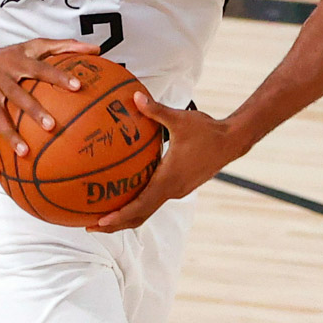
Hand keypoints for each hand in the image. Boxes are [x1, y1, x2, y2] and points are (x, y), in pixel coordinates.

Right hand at [0, 38, 97, 172]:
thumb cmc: (10, 57)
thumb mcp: (34, 46)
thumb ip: (65, 47)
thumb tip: (96, 49)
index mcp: (18, 63)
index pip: (41, 69)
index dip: (58, 77)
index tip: (77, 86)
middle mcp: (2, 80)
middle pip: (18, 96)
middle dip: (33, 111)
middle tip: (52, 126)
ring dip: (10, 136)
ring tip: (25, 152)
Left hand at [93, 92, 235, 232]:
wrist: (232, 141)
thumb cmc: (207, 130)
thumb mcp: (180, 119)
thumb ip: (155, 110)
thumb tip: (135, 96)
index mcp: (168, 180)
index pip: (139, 207)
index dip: (118, 217)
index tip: (99, 222)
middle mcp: (172, 190)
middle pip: (139, 216)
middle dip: (115, 224)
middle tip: (90, 226)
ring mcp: (177, 191)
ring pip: (147, 210)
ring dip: (125, 216)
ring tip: (102, 217)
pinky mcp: (179, 187)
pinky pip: (154, 200)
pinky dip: (137, 205)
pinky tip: (124, 194)